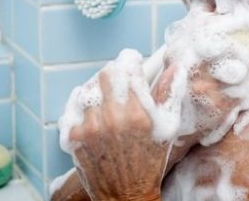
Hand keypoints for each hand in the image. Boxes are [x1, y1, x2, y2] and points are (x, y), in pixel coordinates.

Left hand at [69, 70, 170, 200]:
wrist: (125, 195)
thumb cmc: (150, 162)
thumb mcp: (168, 128)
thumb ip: (170, 94)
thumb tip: (175, 67)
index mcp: (136, 114)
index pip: (126, 67)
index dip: (130, 60)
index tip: (133, 62)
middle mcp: (110, 118)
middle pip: (106, 73)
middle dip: (116, 72)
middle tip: (123, 81)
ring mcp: (88, 128)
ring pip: (89, 88)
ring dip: (100, 88)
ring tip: (110, 100)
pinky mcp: (73, 137)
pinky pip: (73, 106)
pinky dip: (82, 103)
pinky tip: (94, 109)